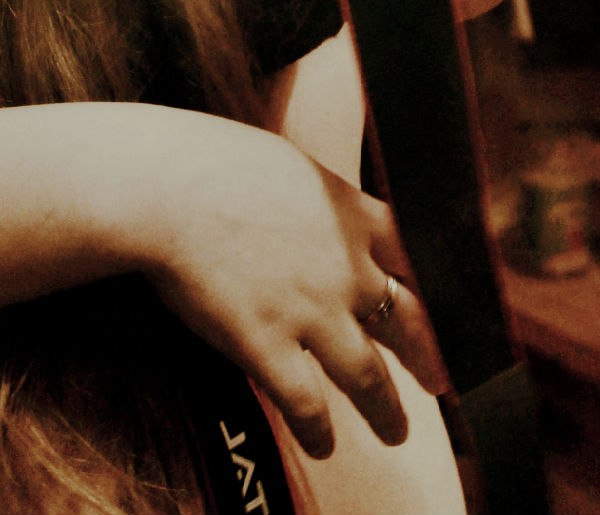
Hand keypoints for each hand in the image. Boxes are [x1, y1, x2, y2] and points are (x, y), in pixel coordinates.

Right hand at [131, 116, 444, 459]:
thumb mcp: (287, 163)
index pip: (414, 255)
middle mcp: (344, 266)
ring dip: (386, 411)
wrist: (164, 186)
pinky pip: (307, 404)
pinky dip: (319, 431)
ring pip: (368, 376)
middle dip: (427, 357)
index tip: (441, 307)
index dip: (433, 286)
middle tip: (436, 380)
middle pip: (407, 321)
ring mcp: (310, 310)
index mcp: (350, 213)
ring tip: (394, 430)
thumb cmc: (210, 161)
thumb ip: (315, 195)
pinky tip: (322, 445)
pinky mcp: (268, 345)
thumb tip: (315, 203)